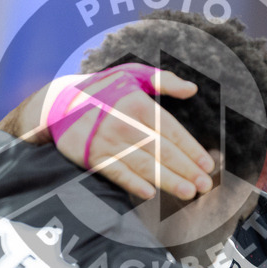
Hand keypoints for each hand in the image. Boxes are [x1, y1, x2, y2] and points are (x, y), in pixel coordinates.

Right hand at [45, 66, 214, 199]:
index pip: (170, 130)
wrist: (59, 102)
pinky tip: (149, 193)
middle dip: (186, 169)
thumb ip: (164, 80)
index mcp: (137, 103)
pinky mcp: (91, 156)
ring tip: (188, 192)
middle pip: (161, 150)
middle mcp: (123, 123)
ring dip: (167, 180)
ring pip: (142, 164)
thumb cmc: (104, 89)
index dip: (190, 149)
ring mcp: (106, 142)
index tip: (207, 164)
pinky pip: (116, 173)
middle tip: (205, 185)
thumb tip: (192, 89)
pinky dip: (132, 184)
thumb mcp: (132, 74)